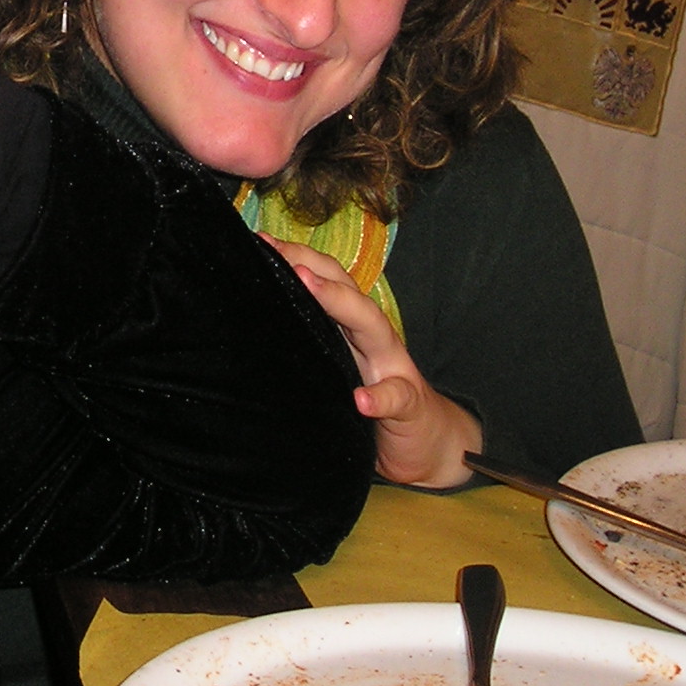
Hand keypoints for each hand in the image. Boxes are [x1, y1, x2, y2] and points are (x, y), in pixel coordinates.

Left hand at [263, 236, 481, 488]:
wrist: (427, 441)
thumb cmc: (371, 398)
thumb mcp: (337, 365)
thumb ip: (312, 339)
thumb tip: (259, 319)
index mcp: (352, 328)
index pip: (326, 282)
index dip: (297, 259)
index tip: (264, 244)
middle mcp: (374, 339)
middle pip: (348, 291)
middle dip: (315, 268)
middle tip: (280, 254)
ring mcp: (395, 368)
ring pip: (374, 327)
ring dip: (343, 305)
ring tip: (310, 287)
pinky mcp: (409, 406)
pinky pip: (397, 397)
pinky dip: (381, 397)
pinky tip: (363, 400)